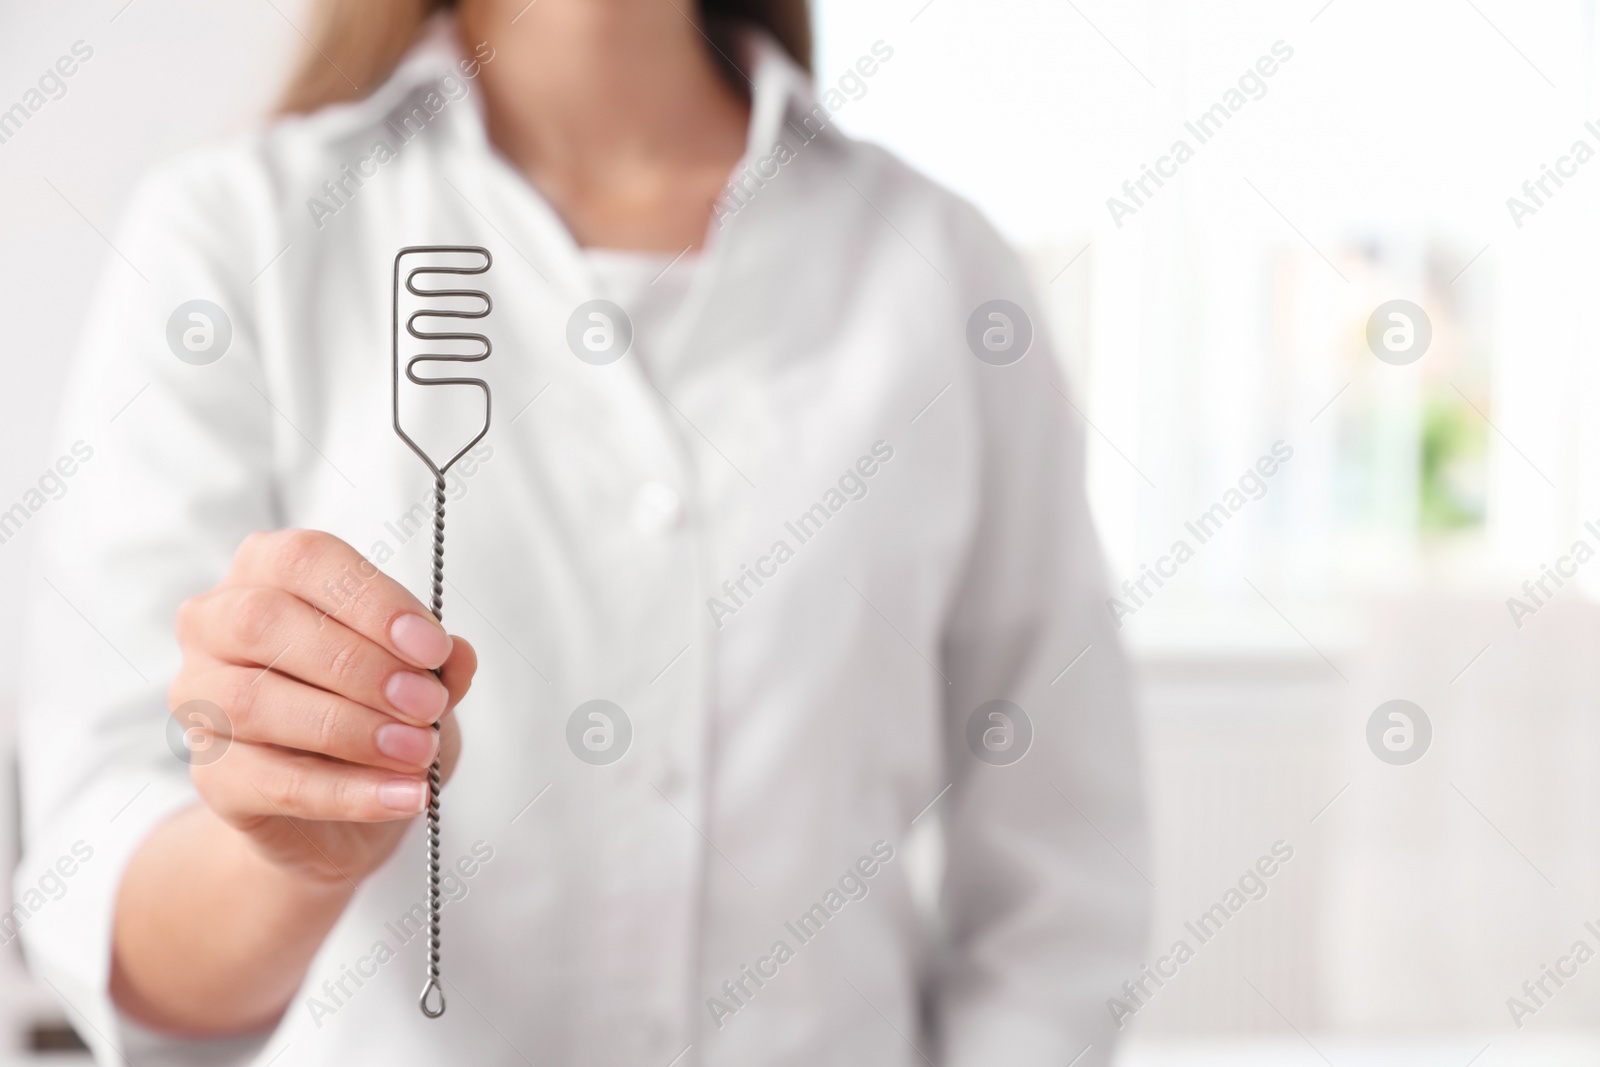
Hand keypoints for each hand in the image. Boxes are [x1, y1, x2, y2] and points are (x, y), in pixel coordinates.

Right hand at [169, 529, 475, 887]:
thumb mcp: (417, 675)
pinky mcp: (213, 778)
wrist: (341, 812)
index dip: (371, 599)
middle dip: (359, 664)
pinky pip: (273, 782)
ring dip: (352, 728)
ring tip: (420, 752)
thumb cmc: (373, 713)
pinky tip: (406, 794)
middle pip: (264, 622)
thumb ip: (433, 660)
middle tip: (427, 704)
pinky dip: (350, 791)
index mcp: (264, 572)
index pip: (303, 559)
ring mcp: (200, 702)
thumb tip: (458, 653)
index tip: (433, 646)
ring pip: (255, 702)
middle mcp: (215, 626)